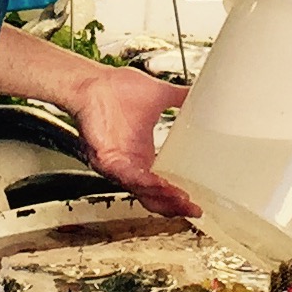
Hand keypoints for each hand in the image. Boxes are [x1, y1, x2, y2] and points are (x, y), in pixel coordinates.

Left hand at [71, 65, 197, 217]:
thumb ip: (180, 98)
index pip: (163, 187)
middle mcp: (131, 165)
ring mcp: (117, 165)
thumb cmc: (115, 91)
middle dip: (175, 206)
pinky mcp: (106, 160)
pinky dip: (144, 183)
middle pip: (153, 198)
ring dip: (163, 198)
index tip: (198, 201)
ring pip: (141, 192)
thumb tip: (199, 94)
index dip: (179, 197)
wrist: (91, 82)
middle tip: (194, 209)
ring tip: (182, 199)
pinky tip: (161, 185)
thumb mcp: (158, 96)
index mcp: (143, 155)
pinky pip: (127, 177)